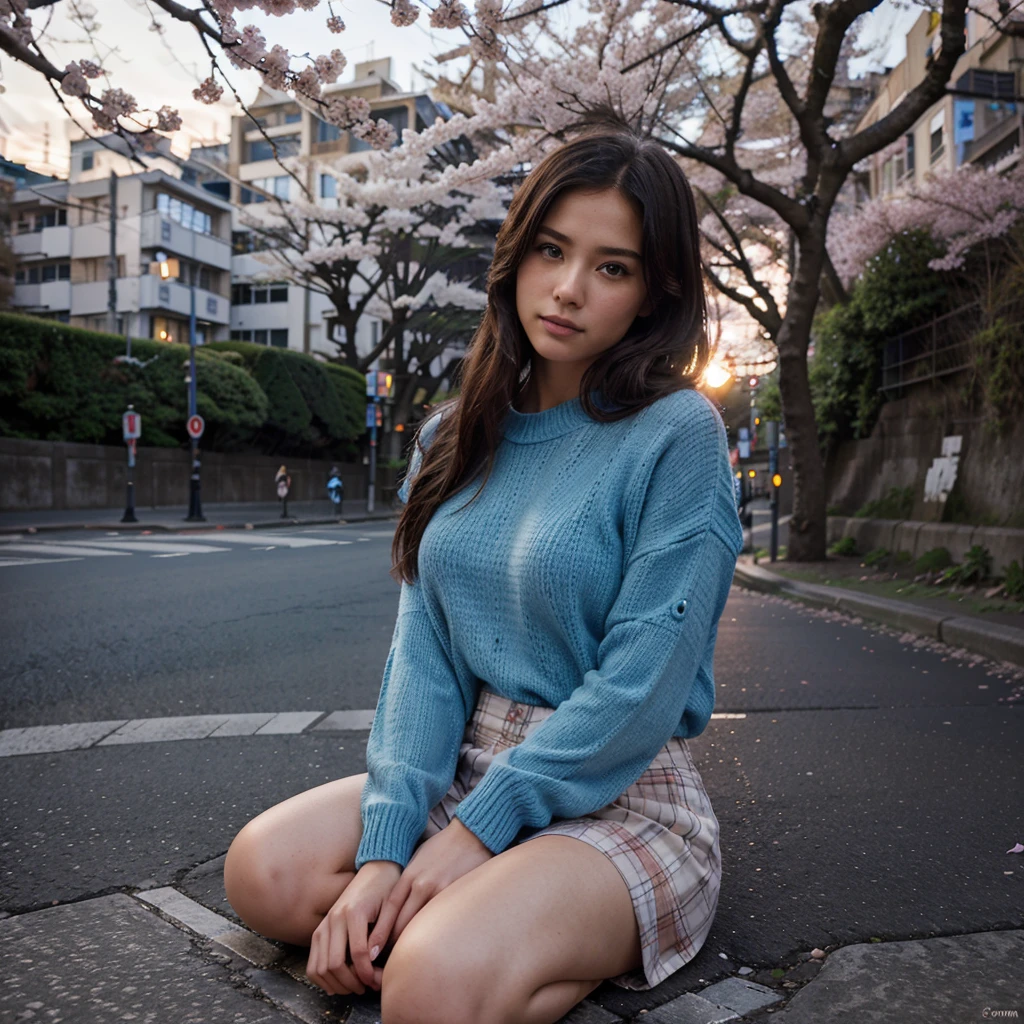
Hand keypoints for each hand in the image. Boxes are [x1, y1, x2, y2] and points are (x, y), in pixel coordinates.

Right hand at [306, 860, 400, 995]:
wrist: (376, 868)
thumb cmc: (387, 887)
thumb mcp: (391, 907)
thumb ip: (383, 932)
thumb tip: (373, 959)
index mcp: (353, 912)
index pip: (358, 954)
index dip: (368, 973)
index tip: (377, 981)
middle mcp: (334, 918)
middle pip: (334, 964)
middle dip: (351, 982)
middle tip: (367, 987)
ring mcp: (324, 924)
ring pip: (319, 966)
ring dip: (336, 983)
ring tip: (355, 986)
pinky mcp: (320, 929)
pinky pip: (312, 962)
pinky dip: (322, 977)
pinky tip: (339, 981)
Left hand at [367, 817, 493, 952]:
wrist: (471, 833)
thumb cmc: (444, 846)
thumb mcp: (419, 859)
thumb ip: (408, 880)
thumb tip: (397, 904)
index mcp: (409, 876)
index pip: (390, 911)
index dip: (380, 933)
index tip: (371, 951)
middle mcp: (421, 885)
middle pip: (401, 923)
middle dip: (392, 944)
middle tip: (384, 962)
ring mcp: (439, 892)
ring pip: (420, 925)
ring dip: (411, 943)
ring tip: (405, 960)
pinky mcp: (456, 895)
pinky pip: (440, 920)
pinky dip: (433, 934)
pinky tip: (431, 945)